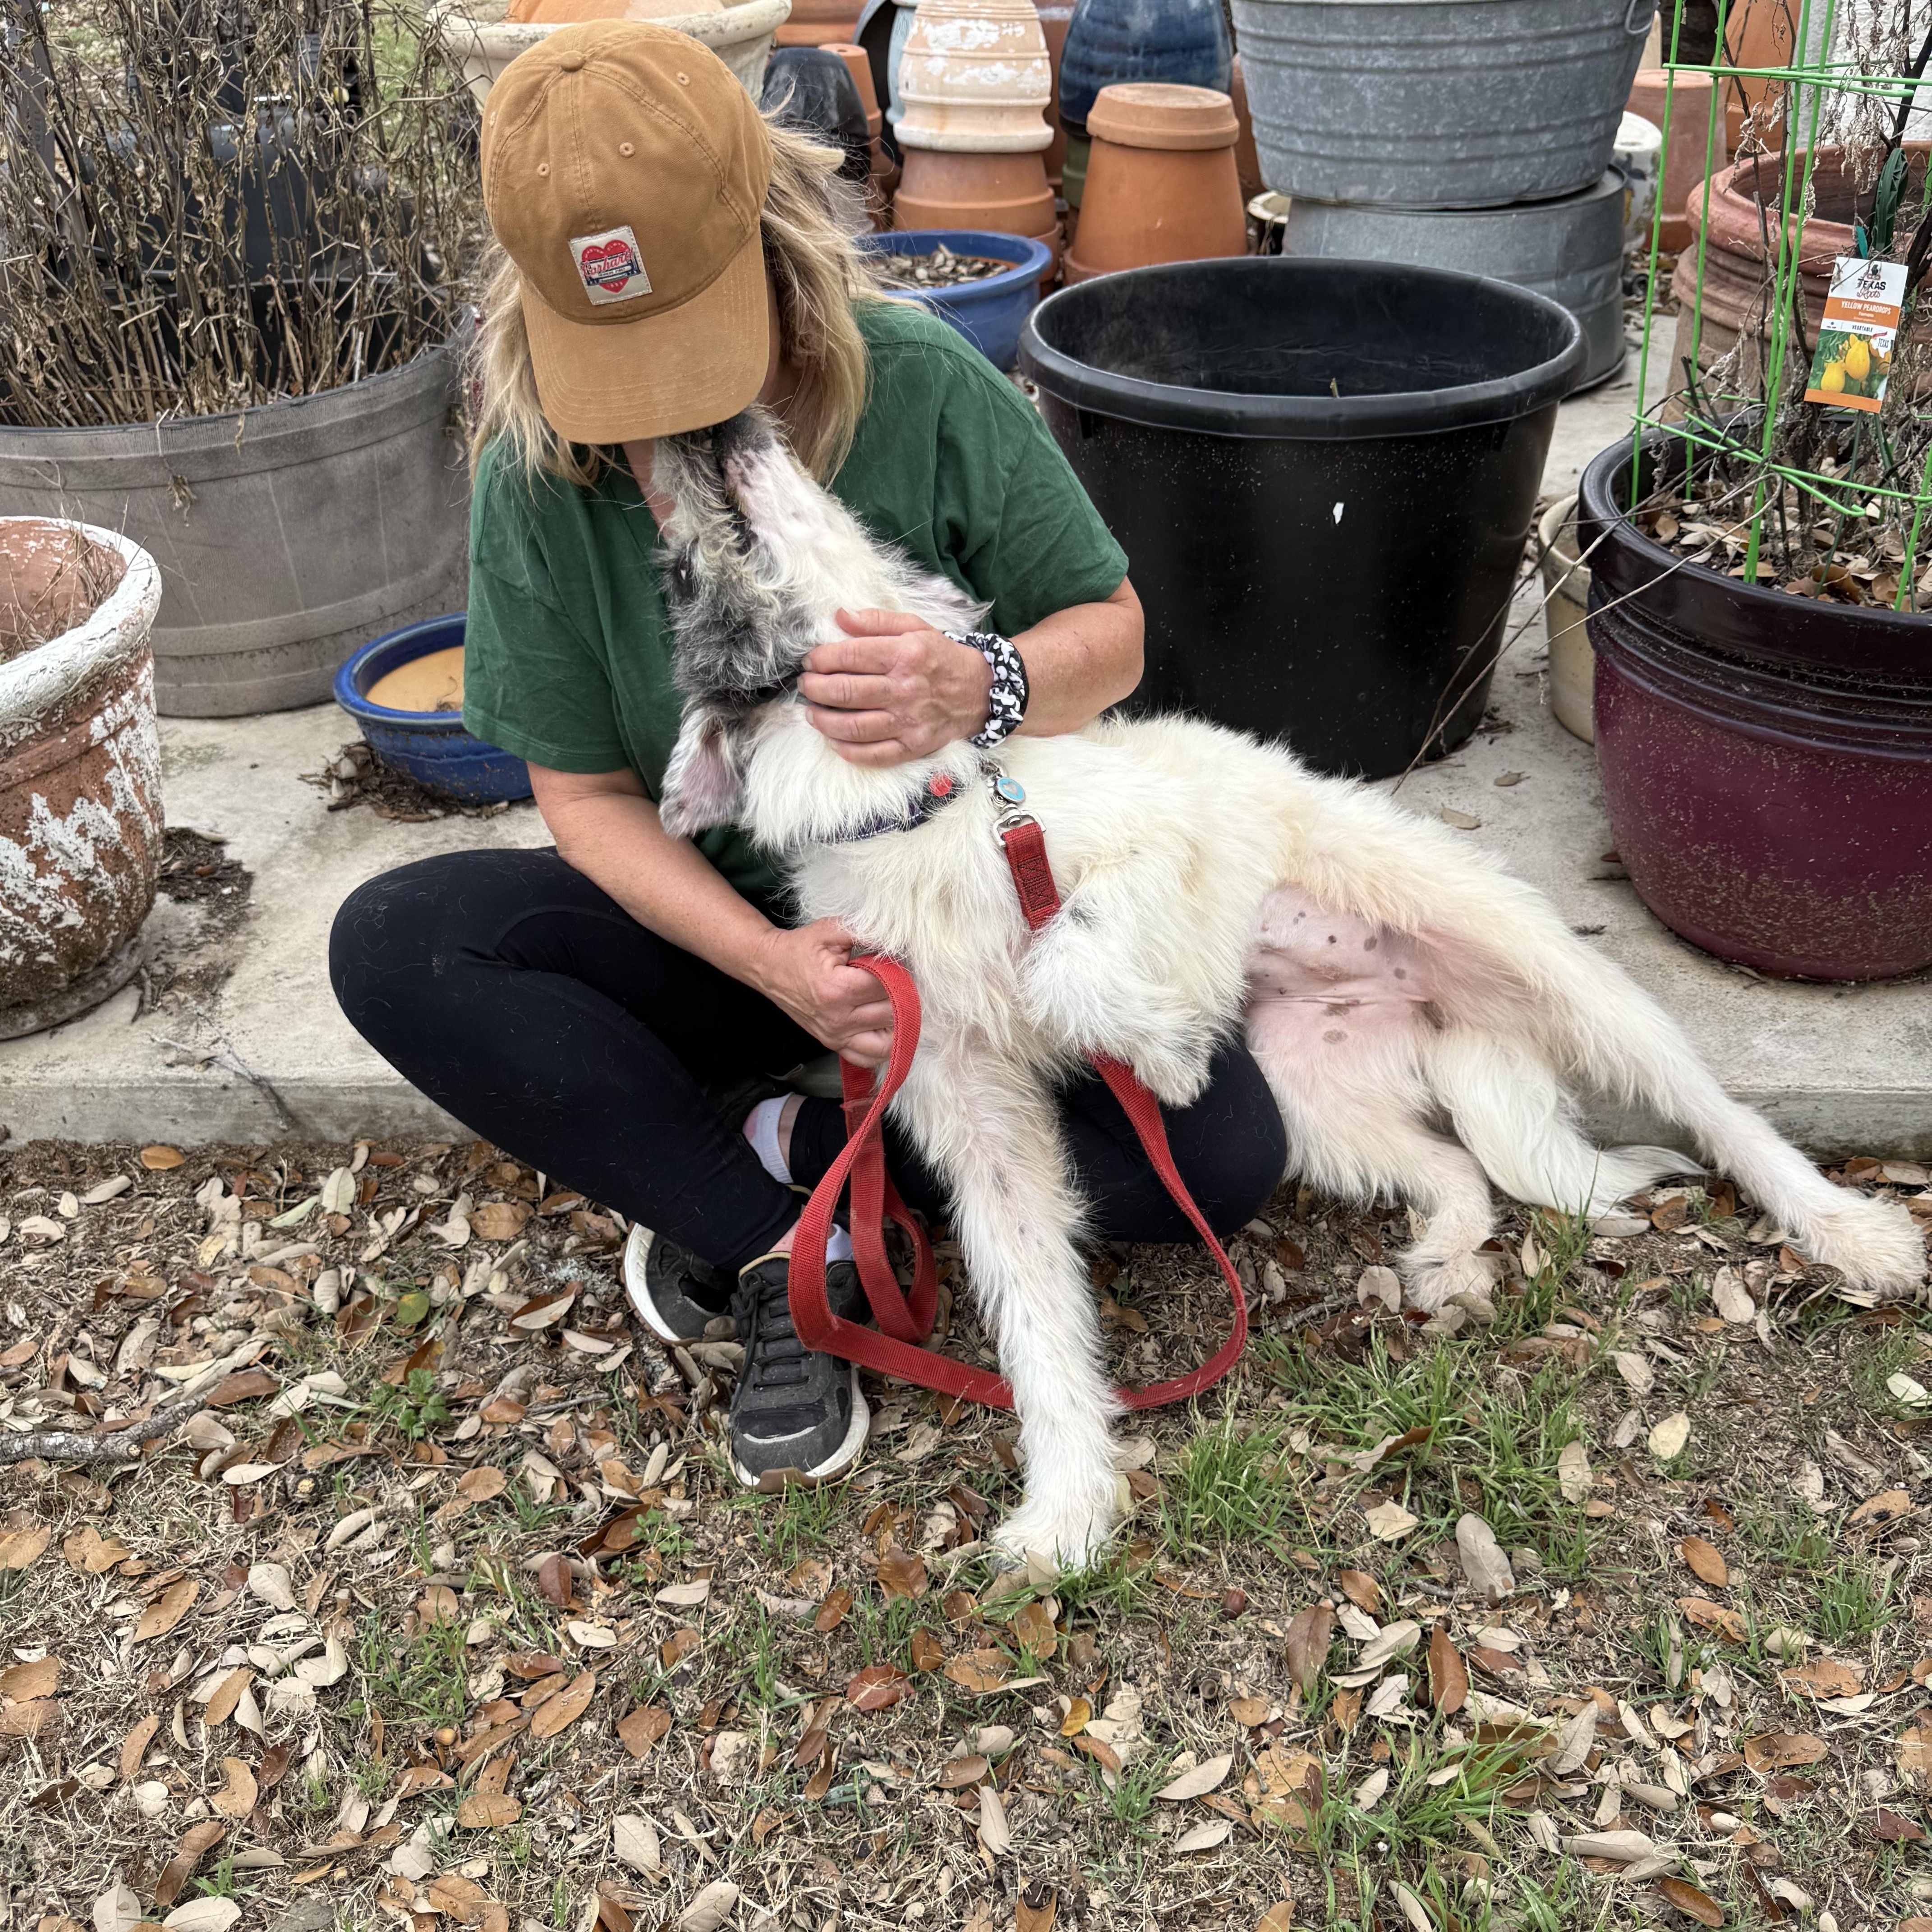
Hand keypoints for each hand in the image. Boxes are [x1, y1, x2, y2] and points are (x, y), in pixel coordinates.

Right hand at [752, 919, 893, 1066]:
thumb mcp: (830, 930)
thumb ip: (866, 932)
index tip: (896, 961)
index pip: (887, 987)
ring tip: (895, 1003)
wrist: (769, 967)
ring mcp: (836, 1036)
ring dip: (899, 1025)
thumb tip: (897, 940)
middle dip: (903, 995)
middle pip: (892, 1014)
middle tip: (899, 980)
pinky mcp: (834, 1044)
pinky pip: (868, 1058)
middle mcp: (837, 1019)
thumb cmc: (800, 949)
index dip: (899, 971)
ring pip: (887, 1043)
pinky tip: (884, 1026)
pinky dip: (883, 1047)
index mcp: (837, 990)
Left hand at [797, 607, 992, 765]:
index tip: (810, 660)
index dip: (821, 658)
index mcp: (904, 655)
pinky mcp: (913, 746)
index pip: (850, 656)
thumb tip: (840, 615)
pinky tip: (833, 740)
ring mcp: (908, 721)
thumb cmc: (942, 657)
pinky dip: (847, 750)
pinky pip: (874, 754)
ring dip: (823, 721)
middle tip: (805, 685)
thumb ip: (876, 620)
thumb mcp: (915, 627)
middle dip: (815, 689)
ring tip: (812, 713)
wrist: (981, 691)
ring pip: (853, 726)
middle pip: (845, 692)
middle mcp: (905, 689)